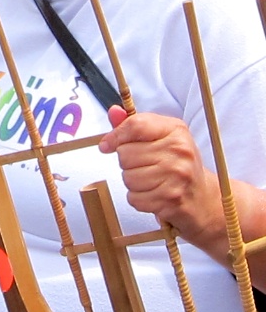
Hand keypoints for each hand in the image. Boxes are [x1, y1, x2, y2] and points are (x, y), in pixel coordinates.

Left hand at [99, 105, 220, 243]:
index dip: (115, 136)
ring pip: (127, 178)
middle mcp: (179, 151)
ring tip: (151, 181)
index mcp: (176, 130)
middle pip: (125, 154)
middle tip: (146, 166)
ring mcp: (177, 176)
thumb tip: (113, 112)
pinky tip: (154, 194)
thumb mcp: (161, 138)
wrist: (204, 198)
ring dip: (133, 182)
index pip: (135, 125)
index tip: (108, 145)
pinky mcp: (171, 199)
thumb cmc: (178, 165)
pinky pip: (134, 198)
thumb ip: (134, 125)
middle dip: (128, 163)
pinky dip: (139, 199)